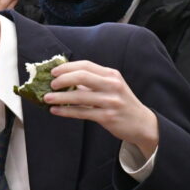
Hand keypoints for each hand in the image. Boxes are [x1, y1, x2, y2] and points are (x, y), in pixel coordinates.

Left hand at [42, 60, 158, 154]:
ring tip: (47, 98)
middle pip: (82, 76)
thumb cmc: (122, 103)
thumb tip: (64, 79)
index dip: (67, 67)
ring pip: (80, 96)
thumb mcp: (111, 87)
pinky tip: (55, 110)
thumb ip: (92, 82)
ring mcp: (110, 101)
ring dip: (60, 97)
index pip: (86, 65)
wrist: (142, 123)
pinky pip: (82, 112)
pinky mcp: (108, 117)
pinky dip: (66, 111)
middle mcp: (112, 85)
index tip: (54, 72)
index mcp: (111, 75)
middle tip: (51, 84)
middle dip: (62, 79)